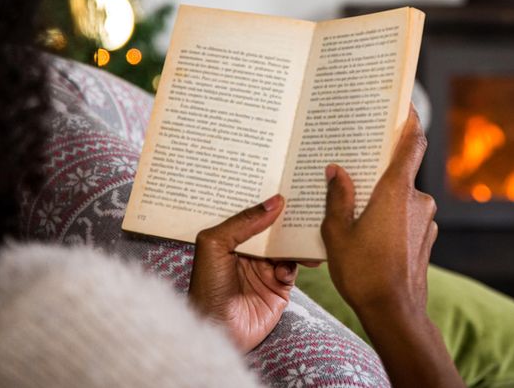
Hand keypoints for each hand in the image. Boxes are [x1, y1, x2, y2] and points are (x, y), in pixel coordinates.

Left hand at [188, 195, 297, 351]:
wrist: (219, 331)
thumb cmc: (207, 288)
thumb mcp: (216, 246)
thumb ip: (243, 222)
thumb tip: (274, 202)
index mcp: (231, 238)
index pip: (253, 213)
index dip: (267, 200)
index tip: (286, 182)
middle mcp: (250, 251)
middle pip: (274, 228)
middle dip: (288, 218)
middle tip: (305, 202)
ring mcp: (265, 269)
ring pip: (287, 246)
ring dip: (296, 241)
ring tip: (306, 233)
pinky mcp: (279, 286)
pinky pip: (293, 267)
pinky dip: (293, 265)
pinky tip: (282, 272)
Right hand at [321, 104, 436, 316]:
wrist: (396, 313)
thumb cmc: (364, 273)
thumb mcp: (337, 233)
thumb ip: (337, 197)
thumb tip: (336, 171)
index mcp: (395, 191)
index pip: (412, 143)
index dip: (409, 121)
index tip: (403, 105)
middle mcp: (416, 201)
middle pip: (400, 172)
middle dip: (378, 169)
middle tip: (353, 166)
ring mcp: (425, 221)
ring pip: (402, 198)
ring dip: (382, 199)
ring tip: (353, 209)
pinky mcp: (426, 239)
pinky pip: (406, 217)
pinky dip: (390, 218)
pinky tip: (368, 233)